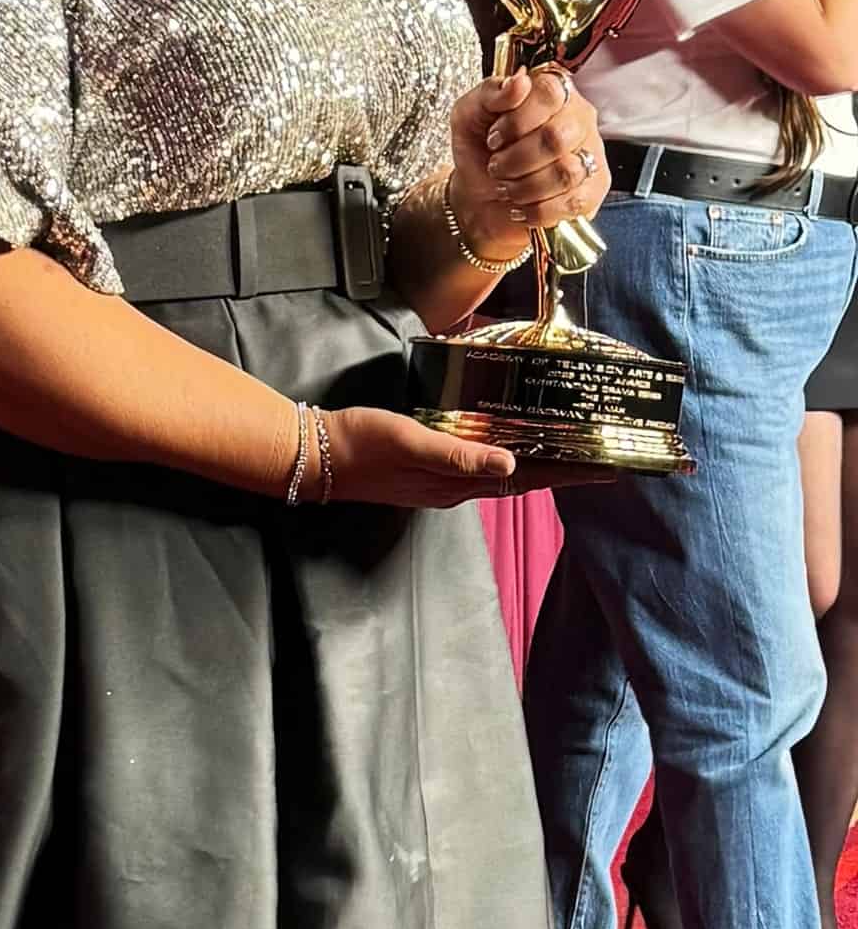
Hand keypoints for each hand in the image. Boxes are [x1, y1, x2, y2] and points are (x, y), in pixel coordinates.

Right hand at [326, 406, 613, 505]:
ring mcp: (443, 480)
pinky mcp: (429, 467)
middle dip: (563, 469)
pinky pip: (480, 463)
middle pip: (523, 478)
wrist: (318, 455)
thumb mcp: (411, 444)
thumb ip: (458, 456)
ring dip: (538, 462)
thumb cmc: (364, 445)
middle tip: (601, 455)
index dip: (569, 474)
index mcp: (459, 483)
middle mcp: (458, 486)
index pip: (528, 478)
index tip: (610, 469)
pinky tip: (506, 442)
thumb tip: (510, 462)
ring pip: (504, 472)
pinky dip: (505, 453)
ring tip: (568, 448)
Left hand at [447, 67, 610, 256]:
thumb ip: (491, 92)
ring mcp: (590, 155)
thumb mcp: (469, 114)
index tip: (494, 136)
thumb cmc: (479, 151)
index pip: (550, 92)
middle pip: (557, 137)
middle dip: (516, 158)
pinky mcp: (592, 192)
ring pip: (566, 172)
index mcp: (552, 93)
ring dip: (524, 186)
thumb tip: (520, 82)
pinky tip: (522, 206)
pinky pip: (572, 203)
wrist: (479, 198)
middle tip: (496, 165)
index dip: (517, 119)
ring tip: (508, 187)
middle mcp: (578, 119)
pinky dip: (537, 210)